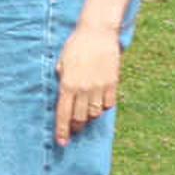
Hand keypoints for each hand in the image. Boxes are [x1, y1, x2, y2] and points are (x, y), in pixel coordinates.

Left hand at [56, 22, 121, 143]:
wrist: (98, 32)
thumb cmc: (76, 45)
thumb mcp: (62, 63)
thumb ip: (62, 80)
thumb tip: (63, 94)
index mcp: (67, 84)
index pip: (63, 114)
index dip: (62, 130)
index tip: (62, 142)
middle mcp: (83, 89)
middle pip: (80, 118)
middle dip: (76, 128)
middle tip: (74, 131)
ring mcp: (100, 87)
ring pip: (95, 113)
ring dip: (90, 118)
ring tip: (86, 117)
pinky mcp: (113, 83)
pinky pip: (109, 104)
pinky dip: (103, 108)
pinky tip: (99, 105)